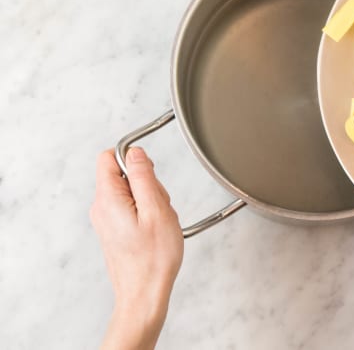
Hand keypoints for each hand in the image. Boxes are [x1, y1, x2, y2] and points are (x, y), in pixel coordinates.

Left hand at [91, 148, 183, 349]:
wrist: (144, 294)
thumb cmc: (153, 259)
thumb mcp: (156, 209)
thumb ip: (143, 176)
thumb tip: (135, 153)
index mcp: (107, 199)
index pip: (109, 157)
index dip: (133, 159)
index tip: (150, 175)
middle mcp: (101, 208)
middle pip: (124, 175)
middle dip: (148, 184)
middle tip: (159, 207)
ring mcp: (106, 220)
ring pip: (132, 192)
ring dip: (151, 201)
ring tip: (159, 223)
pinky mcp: (114, 230)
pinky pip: (132, 208)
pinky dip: (148, 214)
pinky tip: (155, 231)